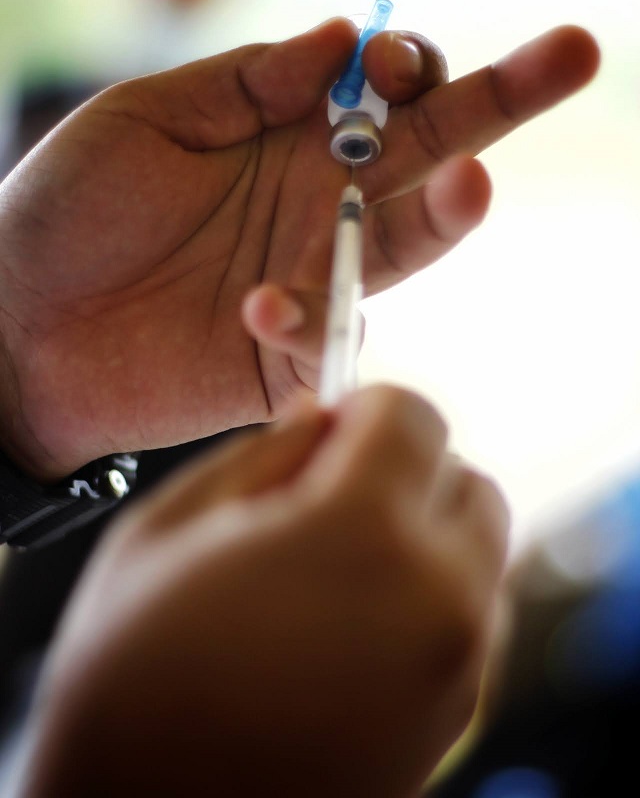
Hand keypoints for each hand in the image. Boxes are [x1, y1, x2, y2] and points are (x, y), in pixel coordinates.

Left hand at [0, 21, 598, 478]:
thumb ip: (247, 83)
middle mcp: (313, 209)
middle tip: (574, 54)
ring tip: (472, 180)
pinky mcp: (280, 358)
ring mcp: (307, 283)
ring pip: (406, 247)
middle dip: (499, 106)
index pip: (383, 98)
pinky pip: (328, 340)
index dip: (407, 69)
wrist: (14, 326)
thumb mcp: (148, 118)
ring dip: (447, 213)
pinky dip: (307, 321)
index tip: (393, 59)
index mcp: (284, 143)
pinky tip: (254, 305)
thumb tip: (342, 37)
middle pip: (427, 158)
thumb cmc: (67, 212)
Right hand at [19, 385, 508, 797]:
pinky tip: (352, 620)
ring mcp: (456, 665)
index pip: (416, 415)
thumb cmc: (132, 683)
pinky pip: (471, 615)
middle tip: (332, 495)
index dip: (367, 405)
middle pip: (465, 480)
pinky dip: (430, 592)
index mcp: (360, 532)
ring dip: (422, 531)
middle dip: (406, 468)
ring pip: (478, 549)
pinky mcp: (457, 717)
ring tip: (336, 564)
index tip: (332, 428)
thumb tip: (318, 417)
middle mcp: (435, 597)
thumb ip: (262, 454)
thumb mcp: (169, 529)